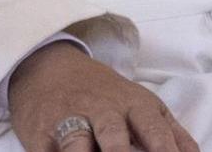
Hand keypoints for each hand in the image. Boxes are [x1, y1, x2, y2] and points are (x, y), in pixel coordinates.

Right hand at [7, 40, 199, 151]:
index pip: (154, 132)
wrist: (48, 67)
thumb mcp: (141, 104)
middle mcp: (102, 111)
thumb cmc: (103, 94)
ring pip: (76, 145)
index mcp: (133, 105)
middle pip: (114, 136)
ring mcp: (68, 121)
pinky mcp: (39, 135)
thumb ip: (172, 133)